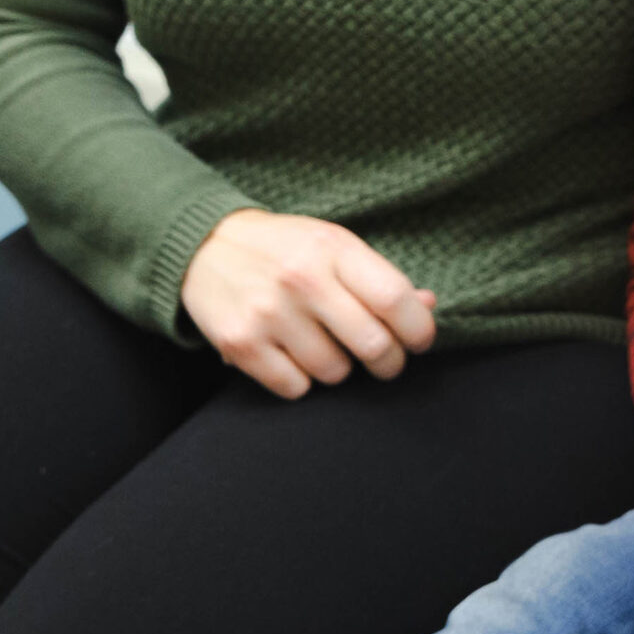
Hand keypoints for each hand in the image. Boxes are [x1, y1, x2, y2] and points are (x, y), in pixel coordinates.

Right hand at [179, 210, 435, 398]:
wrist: (205, 245)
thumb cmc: (285, 249)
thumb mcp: (334, 246)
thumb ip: (379, 278)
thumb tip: (428, 305)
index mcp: (333, 248)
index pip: (396, 299)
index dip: (419, 329)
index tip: (418, 340)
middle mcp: (301, 279)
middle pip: (374, 345)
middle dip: (389, 362)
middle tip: (383, 359)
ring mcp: (268, 313)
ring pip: (335, 372)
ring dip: (338, 367)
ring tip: (322, 343)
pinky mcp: (240, 344)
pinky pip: (296, 388)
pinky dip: (300, 379)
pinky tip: (289, 352)